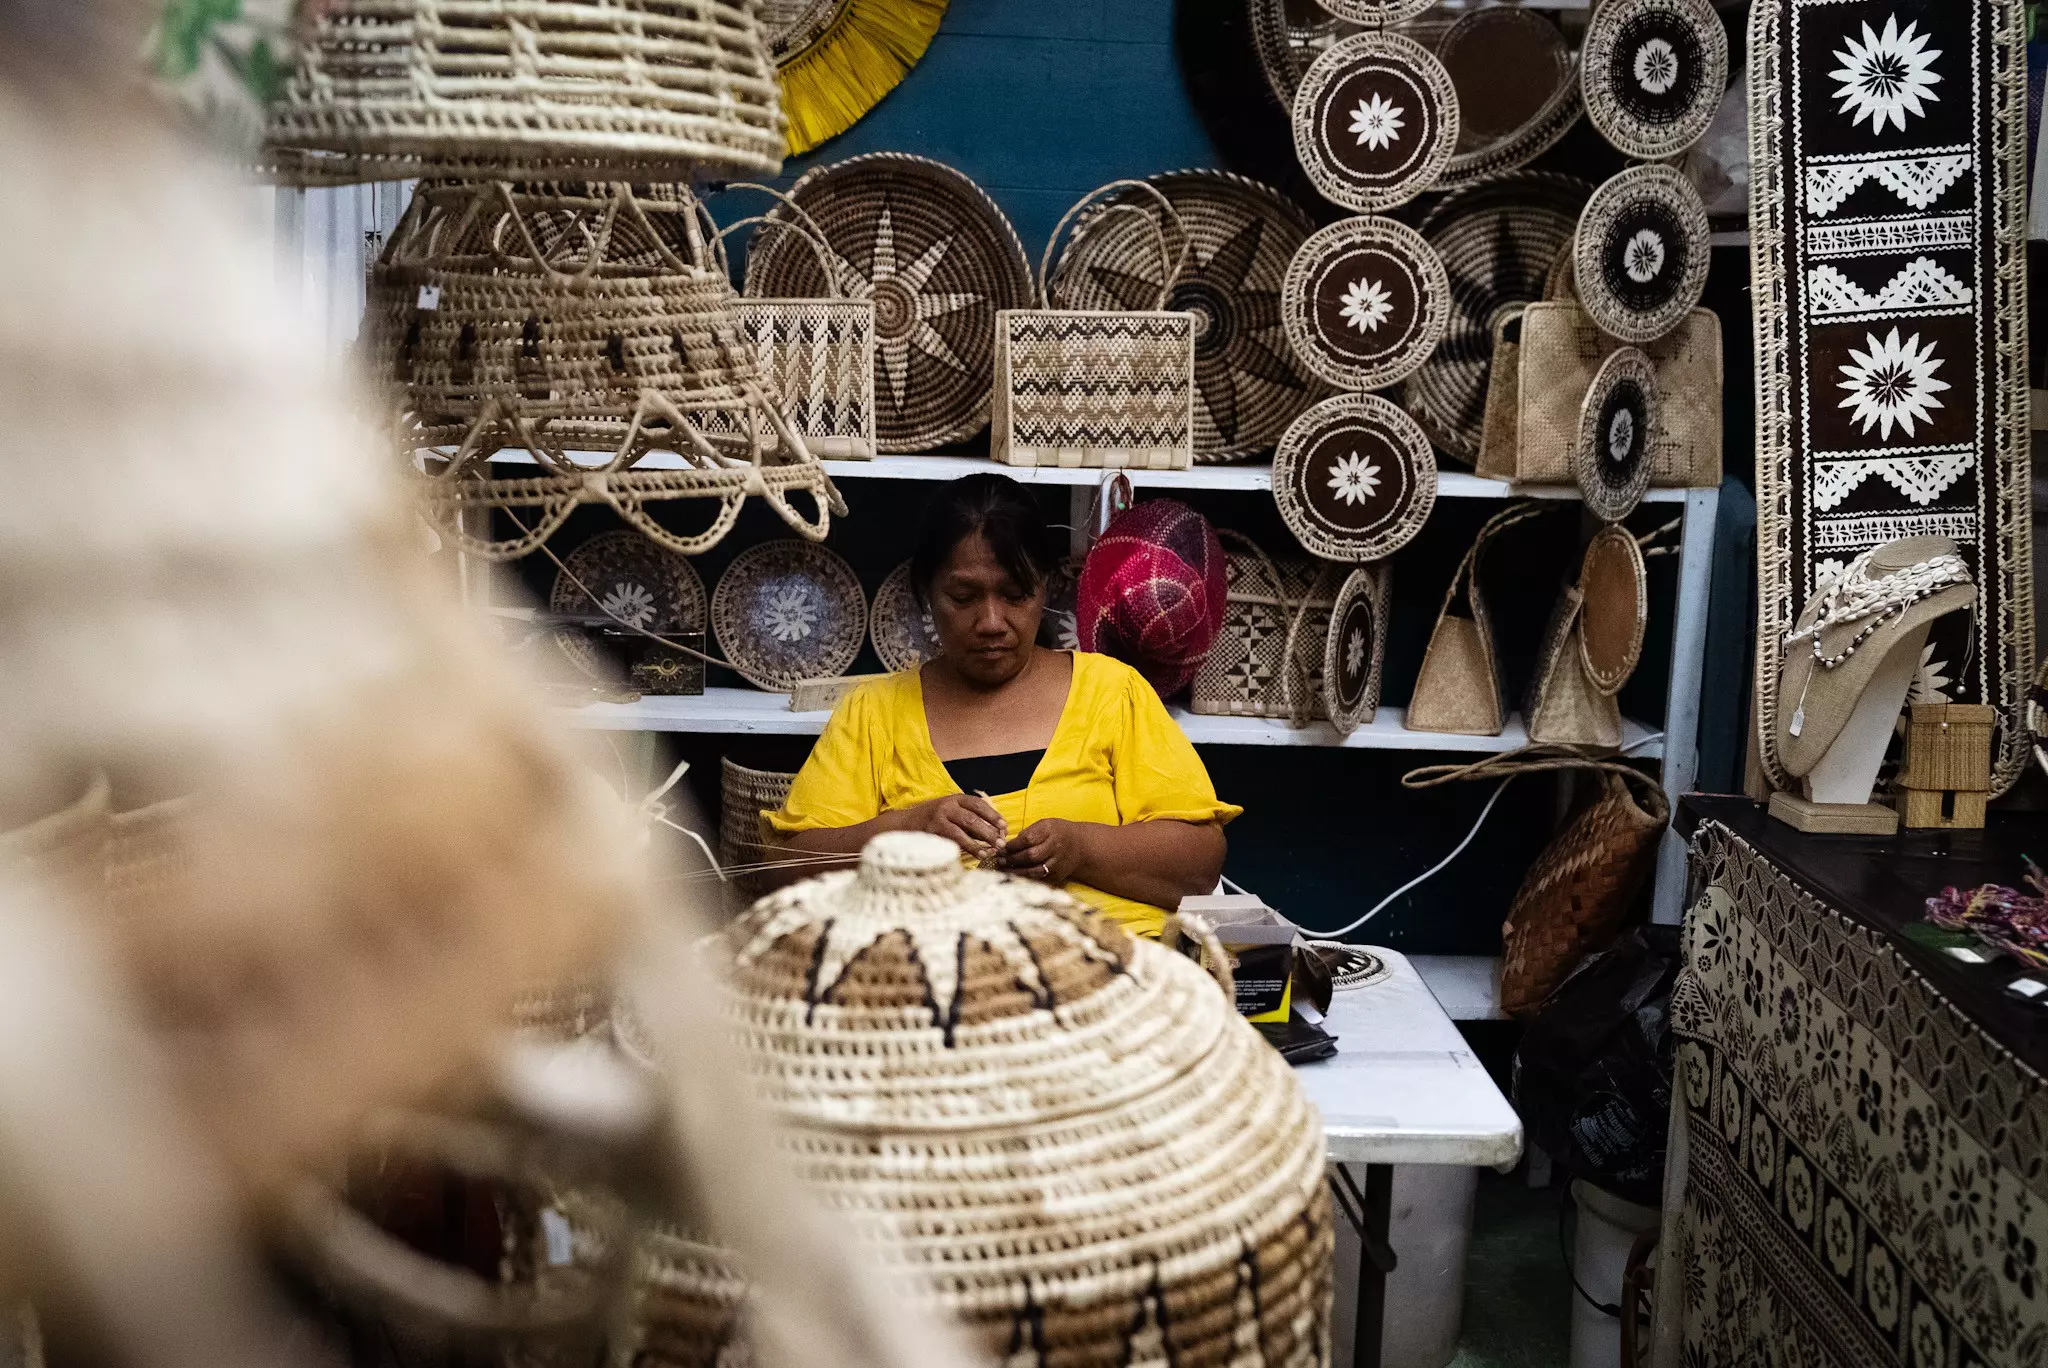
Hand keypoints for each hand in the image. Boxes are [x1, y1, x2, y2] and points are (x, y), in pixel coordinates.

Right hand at [886, 793, 1007, 857]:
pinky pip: (953, 841)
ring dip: (980, 842)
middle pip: (973, 818)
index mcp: (954, 799)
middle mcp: (946, 807)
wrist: (904, 825)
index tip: (1004, 826)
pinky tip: (978, 855)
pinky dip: (967, 848)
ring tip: (992, 851)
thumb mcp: (950, 812)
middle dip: (989, 831)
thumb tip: (995, 832)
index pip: (978, 804)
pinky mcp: (932, 833)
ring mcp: (938, 820)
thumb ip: (969, 819)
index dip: (993, 815)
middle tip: (1001, 842)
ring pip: (963, 830)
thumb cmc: (933, 820)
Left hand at [996, 818, 1089, 884]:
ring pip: (1035, 870)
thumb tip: (1007, 845)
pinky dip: (1026, 878)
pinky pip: (1040, 879)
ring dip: (1016, 871)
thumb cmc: (1056, 833)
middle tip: (1000, 860)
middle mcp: (1056, 846)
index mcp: (1050, 830)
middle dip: (1013, 859)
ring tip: (1004, 869)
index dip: (1012, 845)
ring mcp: (1058, 862)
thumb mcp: (1044, 825)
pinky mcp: (1058, 875)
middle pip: (1031, 855)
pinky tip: (1015, 876)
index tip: (1001, 848)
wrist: (1079, 846)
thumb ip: (1028, 833)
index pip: (1028, 839)